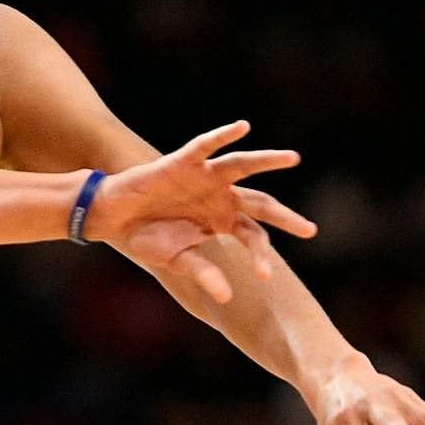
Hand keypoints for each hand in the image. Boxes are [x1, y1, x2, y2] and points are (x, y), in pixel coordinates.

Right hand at [84, 122, 315, 297]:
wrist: (114, 217)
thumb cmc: (147, 237)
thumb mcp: (178, 259)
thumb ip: (204, 272)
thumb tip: (227, 297)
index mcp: (222, 220)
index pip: (252, 236)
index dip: (260, 256)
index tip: (267, 277)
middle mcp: (220, 196)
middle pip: (260, 203)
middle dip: (285, 216)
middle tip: (310, 231)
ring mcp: (205, 177)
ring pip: (242, 166)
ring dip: (267, 161)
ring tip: (292, 159)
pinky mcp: (183, 161)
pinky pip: (206, 145)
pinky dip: (223, 136)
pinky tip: (242, 127)